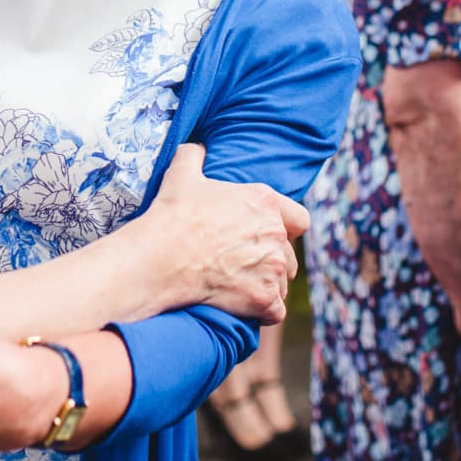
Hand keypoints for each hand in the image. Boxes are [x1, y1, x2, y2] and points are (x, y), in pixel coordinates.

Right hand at [140, 143, 307, 324]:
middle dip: (270, 260)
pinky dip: (261, 311)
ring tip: (238, 285)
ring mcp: (273, 269)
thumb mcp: (182, 173)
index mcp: (264, 202)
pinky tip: (242, 307)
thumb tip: (196, 148)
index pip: (299, 219)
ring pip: (282, 283)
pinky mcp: (264, 299)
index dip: (285, 228)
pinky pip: (275, 311)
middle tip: (242, 263)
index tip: (265, 235)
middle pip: (289, 254)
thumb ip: (194, 155)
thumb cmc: (173, 215)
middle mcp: (276, 235)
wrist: (161, 258)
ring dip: (266, 285)